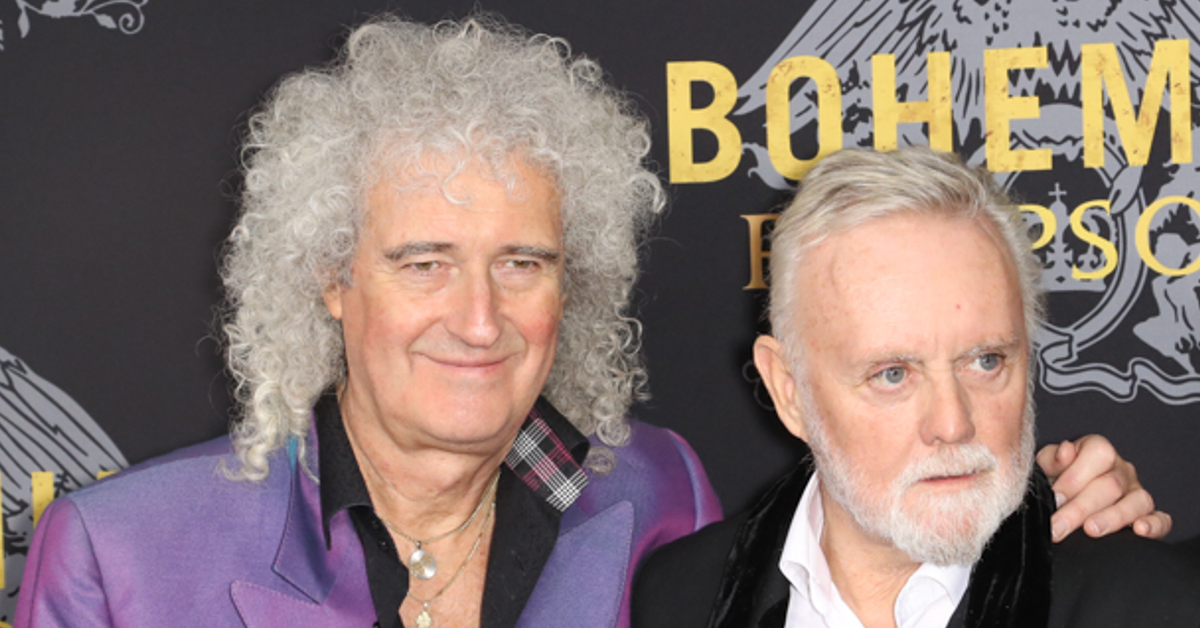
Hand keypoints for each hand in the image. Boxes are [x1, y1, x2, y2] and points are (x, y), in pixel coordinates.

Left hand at [1036, 434, 1171, 541]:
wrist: (1063, 499)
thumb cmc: (1055, 478)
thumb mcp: (1047, 465)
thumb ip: (1053, 458)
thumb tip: (1066, 451)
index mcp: (1099, 451)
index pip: (1098, 454)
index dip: (1076, 476)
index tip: (1055, 498)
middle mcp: (1122, 470)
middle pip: (1111, 485)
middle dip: (1081, 508)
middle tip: (1058, 526)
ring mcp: (1137, 492)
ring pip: (1136, 502)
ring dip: (1113, 517)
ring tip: (1091, 530)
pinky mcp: (1148, 515)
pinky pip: (1161, 519)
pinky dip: (1154, 525)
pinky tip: (1139, 530)